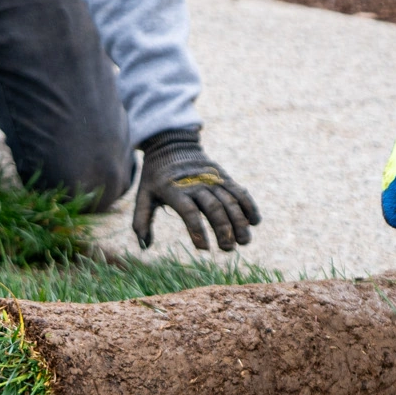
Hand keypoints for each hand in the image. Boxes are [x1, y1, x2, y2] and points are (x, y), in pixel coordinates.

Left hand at [133, 129, 260, 251]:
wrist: (171, 145)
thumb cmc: (155, 176)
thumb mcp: (143, 194)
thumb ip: (141, 220)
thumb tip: (143, 246)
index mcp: (174, 190)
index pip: (189, 212)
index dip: (197, 230)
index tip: (203, 249)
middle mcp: (196, 184)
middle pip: (214, 207)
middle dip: (223, 229)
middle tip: (227, 249)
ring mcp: (212, 179)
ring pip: (230, 200)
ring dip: (240, 221)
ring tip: (244, 242)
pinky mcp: (223, 177)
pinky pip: (239, 191)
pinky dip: (249, 205)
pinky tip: (254, 222)